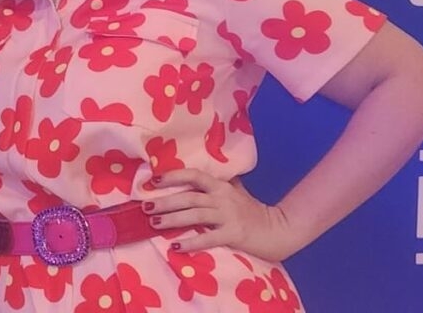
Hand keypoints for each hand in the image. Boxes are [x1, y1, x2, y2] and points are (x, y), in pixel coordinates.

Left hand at [146, 169, 294, 261]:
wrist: (278, 229)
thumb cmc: (253, 211)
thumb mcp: (236, 191)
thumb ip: (220, 184)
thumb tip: (199, 176)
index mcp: (220, 186)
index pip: (193, 175)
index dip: (173, 176)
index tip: (153, 181)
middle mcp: (222, 198)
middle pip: (189, 197)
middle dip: (165, 202)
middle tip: (145, 207)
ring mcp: (228, 216)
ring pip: (195, 215)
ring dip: (172, 219)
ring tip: (154, 224)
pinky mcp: (233, 234)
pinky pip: (208, 238)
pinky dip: (191, 242)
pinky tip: (176, 246)